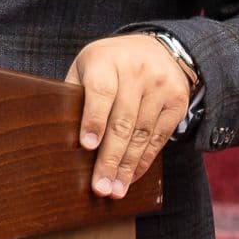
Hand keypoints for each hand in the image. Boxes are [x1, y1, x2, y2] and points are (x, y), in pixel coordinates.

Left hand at [64, 34, 192, 199]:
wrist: (157, 48)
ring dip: (127, 166)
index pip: (101, 92)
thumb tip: (61, 138)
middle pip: (122, 120)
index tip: (86, 146)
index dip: (93, 119)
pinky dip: (144, 160)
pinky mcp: (177, 101)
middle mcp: (136, 71)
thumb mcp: (87, 67)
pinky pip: (159, 137)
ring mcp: (160, 86)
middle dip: (110, 158)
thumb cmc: (109, 64)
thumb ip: (75, 95)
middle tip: (100, 187)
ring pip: (142, 133)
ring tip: (115, 190)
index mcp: (106, 59)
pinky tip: (131, 176)